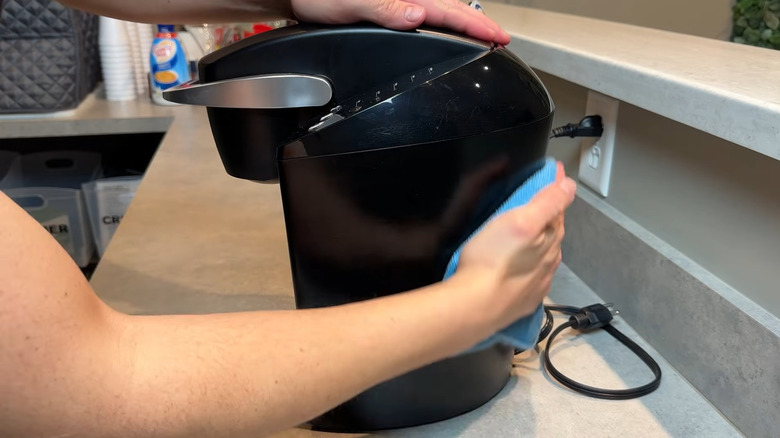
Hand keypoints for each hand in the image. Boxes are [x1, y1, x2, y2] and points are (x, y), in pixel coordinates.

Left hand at [290, 0, 510, 43]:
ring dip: (462, 21)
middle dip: (477, 24)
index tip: (497, 37)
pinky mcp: (388, 4)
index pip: (447, 11)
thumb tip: (415, 15)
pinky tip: (444, 26)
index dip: (474, 25)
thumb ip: (381, 7)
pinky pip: (424, 12)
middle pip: (450, 8)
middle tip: (501, 38)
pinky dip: (441, 19)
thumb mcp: (347, 3)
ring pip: (439, 9)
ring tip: (481, 33)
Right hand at [455, 162, 575, 328]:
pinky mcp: (523, 299)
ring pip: (543, 255)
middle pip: (552, 232)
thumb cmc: (493, 260)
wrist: (476, 306)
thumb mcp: (521, 220)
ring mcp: (537, 281)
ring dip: (539, 242)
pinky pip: (532, 277)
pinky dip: (529, 266)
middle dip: (548, 216)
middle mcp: (549, 260)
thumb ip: (548, 202)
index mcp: (551, 238)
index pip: (558, 207)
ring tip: (527, 233)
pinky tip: (520, 265)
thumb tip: (568, 185)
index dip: (555, 189)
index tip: (553, 173)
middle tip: (536, 201)